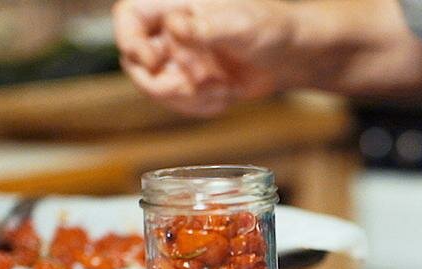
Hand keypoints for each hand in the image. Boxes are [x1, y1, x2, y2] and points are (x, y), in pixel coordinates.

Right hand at [113, 0, 294, 116]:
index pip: (129, 15)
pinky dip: (199, 106)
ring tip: (221, 88)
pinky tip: (225, 95)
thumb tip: (176, 27)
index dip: (129, 40)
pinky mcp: (189, 82)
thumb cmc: (271, 27)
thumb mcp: (241, 24)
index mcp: (175, 3)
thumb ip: (206, 27)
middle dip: (164, 81)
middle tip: (197, 84)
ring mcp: (178, 57)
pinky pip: (176, 102)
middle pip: (135, 59)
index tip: (151, 61)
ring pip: (155, 85)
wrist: (292, 56)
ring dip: (187, 96)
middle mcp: (170, 29)